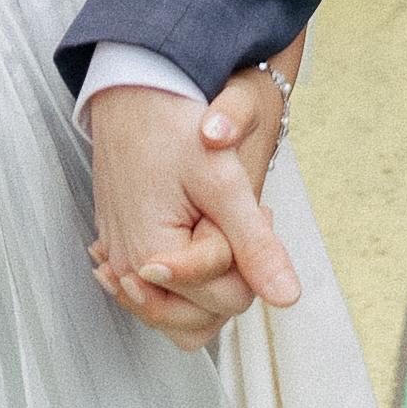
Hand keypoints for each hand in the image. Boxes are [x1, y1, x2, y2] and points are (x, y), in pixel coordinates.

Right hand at [82, 79, 296, 349]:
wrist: (132, 90)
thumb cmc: (173, 127)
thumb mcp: (224, 183)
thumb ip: (255, 246)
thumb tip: (288, 298)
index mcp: (153, 260)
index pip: (227, 300)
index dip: (249, 257)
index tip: (243, 208)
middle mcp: (129, 272)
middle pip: (199, 317)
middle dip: (226, 276)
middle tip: (231, 217)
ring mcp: (119, 263)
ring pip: (177, 311)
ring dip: (203, 282)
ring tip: (212, 225)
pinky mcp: (119, 249)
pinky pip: (156, 289)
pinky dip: (180, 273)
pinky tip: (189, 228)